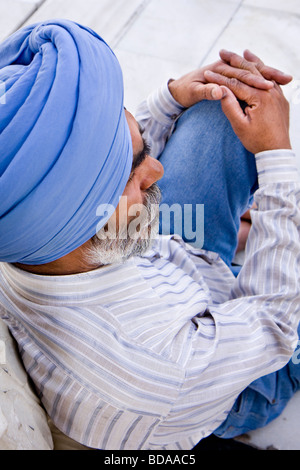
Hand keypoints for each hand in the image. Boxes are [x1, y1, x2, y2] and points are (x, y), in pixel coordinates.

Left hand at [168, 50, 291, 108]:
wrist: (178, 91)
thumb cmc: (185, 92)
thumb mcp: (194, 93)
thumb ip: (207, 92)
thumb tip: (219, 91)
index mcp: (219, 68)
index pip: (242, 75)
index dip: (256, 80)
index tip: (269, 86)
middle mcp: (226, 66)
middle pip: (252, 70)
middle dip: (270, 74)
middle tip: (288, 79)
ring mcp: (229, 71)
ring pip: (254, 72)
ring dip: (269, 75)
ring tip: (286, 80)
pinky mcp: (231, 77)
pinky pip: (250, 77)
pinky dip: (262, 79)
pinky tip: (273, 84)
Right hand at [204, 53, 291, 153]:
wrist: (277, 151)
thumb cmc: (256, 141)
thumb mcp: (239, 126)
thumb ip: (229, 106)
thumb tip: (220, 89)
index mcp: (259, 97)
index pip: (235, 83)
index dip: (219, 78)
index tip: (206, 74)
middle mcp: (271, 91)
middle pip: (249, 72)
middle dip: (234, 62)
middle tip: (221, 52)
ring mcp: (278, 93)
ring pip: (262, 72)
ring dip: (250, 62)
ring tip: (240, 52)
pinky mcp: (281, 97)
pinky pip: (270, 78)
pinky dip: (263, 70)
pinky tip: (257, 65)